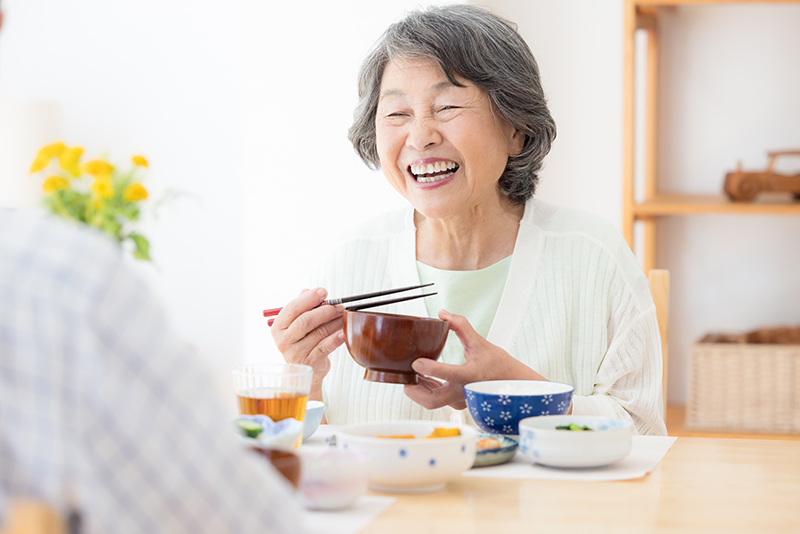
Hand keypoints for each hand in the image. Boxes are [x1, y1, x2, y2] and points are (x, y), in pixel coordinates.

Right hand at [271, 288, 344, 398]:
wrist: (305, 368)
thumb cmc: (302, 341)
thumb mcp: (297, 323)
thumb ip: (302, 307)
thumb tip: (307, 290)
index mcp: (278, 327)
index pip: (292, 308)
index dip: (309, 298)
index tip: (323, 291)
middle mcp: (284, 340)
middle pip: (305, 321)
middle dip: (324, 311)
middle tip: (338, 306)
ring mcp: (296, 353)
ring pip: (318, 333)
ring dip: (334, 322)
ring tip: (344, 316)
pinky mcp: (310, 362)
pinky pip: (326, 347)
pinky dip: (336, 338)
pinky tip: (343, 332)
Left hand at [404, 310, 545, 409]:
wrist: (511, 383)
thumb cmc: (498, 364)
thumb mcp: (480, 342)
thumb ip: (460, 326)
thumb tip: (443, 313)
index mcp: (470, 375)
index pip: (448, 373)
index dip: (430, 368)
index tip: (416, 362)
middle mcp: (463, 391)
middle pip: (432, 400)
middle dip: (414, 391)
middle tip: (406, 378)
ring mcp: (461, 400)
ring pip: (433, 402)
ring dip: (419, 390)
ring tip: (413, 374)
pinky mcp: (458, 403)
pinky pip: (438, 400)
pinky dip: (428, 391)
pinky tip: (423, 379)